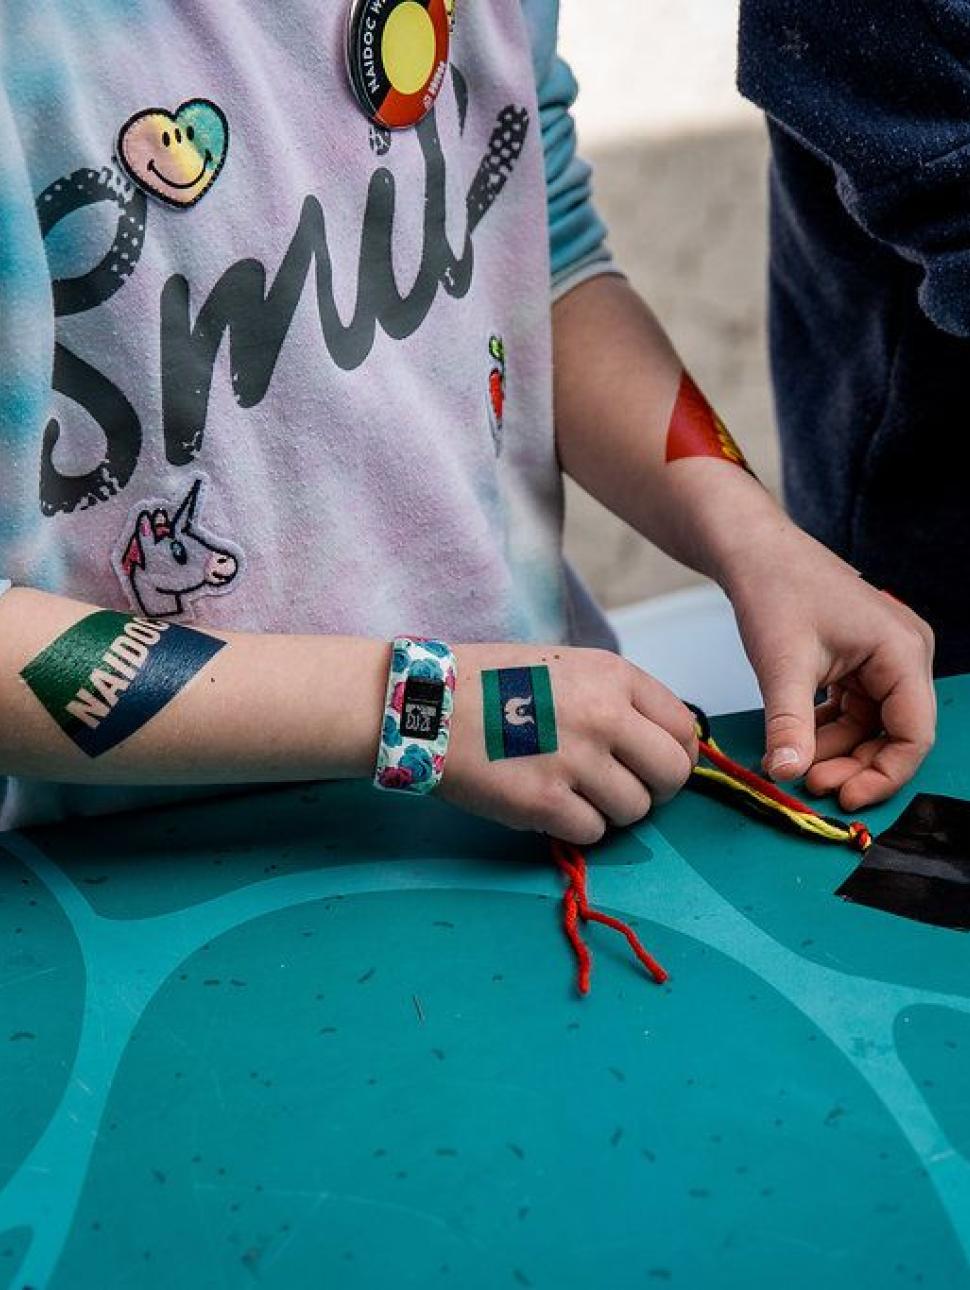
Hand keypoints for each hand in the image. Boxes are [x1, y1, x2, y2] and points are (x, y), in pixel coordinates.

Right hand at [439, 644, 697, 844]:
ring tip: (573, 792)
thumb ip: (616, 700)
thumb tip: (660, 745)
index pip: (683, 727)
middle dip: (655, 789)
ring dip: (609, 810)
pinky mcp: (544, 802)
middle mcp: (604, 714)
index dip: (675, 754)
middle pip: (672, 774)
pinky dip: (575, 827)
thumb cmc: (493, 684)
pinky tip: (547, 804)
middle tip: (622, 787)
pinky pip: (593, 833)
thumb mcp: (566, 669)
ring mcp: (576, 760)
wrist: (426, 703)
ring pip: (635, 809)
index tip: (653, 764)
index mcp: (613, 675)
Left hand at [723, 521, 935, 810]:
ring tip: (796, 765)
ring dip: (836, 751)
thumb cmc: (775, 589)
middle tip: (810, 784)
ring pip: (871, 726)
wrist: (753, 551)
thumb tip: (787, 773)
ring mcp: (884, 658)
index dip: (882, 776)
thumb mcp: (782, 666)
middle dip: (854, 766)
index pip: (913, 735)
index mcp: (902, 652)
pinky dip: (827, 730)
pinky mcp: (860, 661)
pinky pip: (854, 710)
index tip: (843, 800)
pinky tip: (796, 742)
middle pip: (895, 734)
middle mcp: (904, 655)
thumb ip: (788, 725)